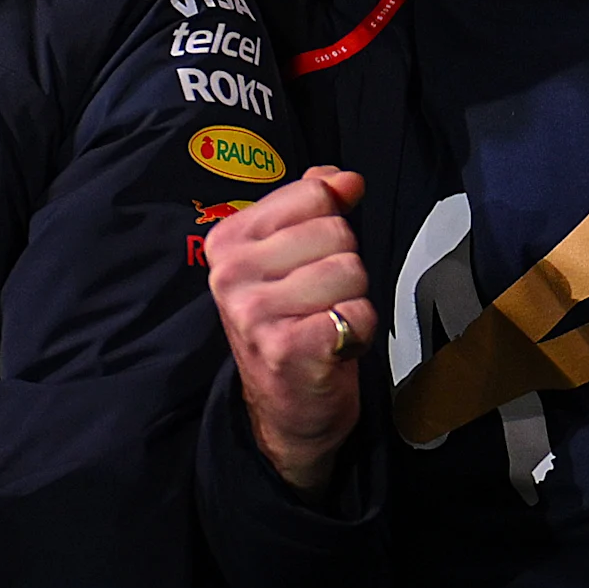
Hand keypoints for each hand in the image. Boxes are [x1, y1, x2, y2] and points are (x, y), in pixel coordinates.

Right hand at [207, 167, 376, 496]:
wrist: (286, 408)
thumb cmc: (294, 319)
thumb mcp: (293, 254)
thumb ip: (317, 204)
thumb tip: (347, 179)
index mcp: (228, 241)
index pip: (314, 194)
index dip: (330, 226)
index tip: (308, 262)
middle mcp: (231, 276)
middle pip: (337, 232)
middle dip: (345, 266)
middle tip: (319, 301)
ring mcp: (255, 315)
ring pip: (351, 270)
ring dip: (352, 300)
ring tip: (325, 323)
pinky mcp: (287, 350)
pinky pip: (358, 314)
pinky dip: (359, 331)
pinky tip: (333, 347)